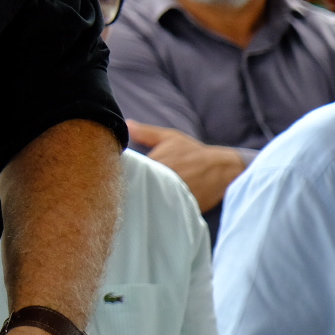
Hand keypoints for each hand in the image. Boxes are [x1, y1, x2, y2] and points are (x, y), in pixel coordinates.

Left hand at [127, 120, 245, 211]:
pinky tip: (150, 211)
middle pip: (137, 187)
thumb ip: (147, 133)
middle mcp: (163, 178)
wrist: (223, 169)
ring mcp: (173, 193)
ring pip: (149, 200)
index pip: (129, 171)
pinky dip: (157, 211)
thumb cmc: (194, 152)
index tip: (111, 175)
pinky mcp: (182, 206)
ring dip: (141, 201)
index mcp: (156, 161)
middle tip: (116, 191)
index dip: (118, 174)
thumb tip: (126, 123)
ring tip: (132, 203)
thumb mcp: (171, 138)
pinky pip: (164, 211)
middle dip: (129, 188)